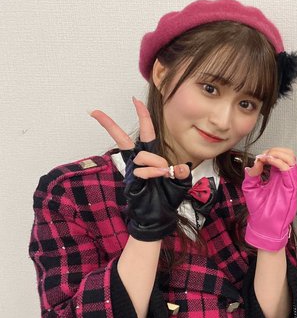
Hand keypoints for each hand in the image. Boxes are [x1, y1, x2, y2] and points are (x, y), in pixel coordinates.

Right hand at [90, 97, 191, 241]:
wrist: (159, 217)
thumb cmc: (168, 198)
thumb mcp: (181, 181)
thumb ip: (180, 171)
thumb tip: (176, 166)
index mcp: (151, 157)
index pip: (146, 132)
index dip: (142, 116)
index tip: (134, 100)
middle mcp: (139, 161)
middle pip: (122, 138)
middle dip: (109, 124)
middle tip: (93, 111)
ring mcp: (134, 170)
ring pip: (143, 156)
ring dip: (157, 163)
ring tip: (164, 174)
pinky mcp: (131, 180)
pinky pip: (143, 170)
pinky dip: (154, 173)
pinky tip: (159, 178)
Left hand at [242, 147, 296, 251]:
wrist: (263, 225)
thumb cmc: (259, 210)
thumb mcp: (250, 188)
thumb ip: (252, 174)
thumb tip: (256, 161)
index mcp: (277, 176)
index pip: (280, 156)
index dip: (270, 152)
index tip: (259, 157)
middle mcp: (285, 177)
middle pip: (289, 154)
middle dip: (276, 150)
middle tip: (264, 155)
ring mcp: (289, 181)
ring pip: (291, 158)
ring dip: (278, 153)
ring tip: (267, 157)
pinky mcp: (291, 187)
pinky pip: (288, 169)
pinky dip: (278, 161)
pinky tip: (269, 161)